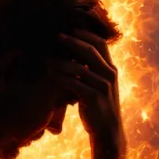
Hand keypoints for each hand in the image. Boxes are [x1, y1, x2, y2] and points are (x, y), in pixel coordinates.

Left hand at [50, 30, 125, 158]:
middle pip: (91, 50)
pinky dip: (60, 77)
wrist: (107, 130)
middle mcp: (110, 75)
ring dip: (61, 61)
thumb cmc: (98, 106)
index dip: (85, 34)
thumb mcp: (98, 85)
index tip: (70, 28)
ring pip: (80, 67)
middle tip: (56, 36)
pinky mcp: (95, 98)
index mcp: (111, 69)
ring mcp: (103, 86)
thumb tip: (73, 55)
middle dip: (73, 41)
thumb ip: (90, 70)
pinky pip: (75, 83)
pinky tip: (50, 74)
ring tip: (47, 59)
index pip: (101, 44)